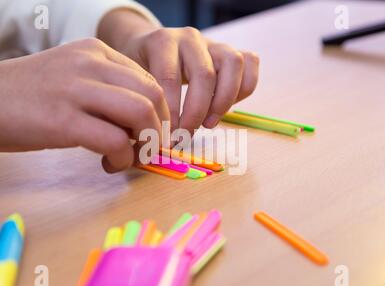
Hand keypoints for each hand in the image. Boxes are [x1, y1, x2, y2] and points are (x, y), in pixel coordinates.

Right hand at [0, 38, 169, 172]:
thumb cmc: (25, 95)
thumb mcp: (72, 80)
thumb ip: (106, 94)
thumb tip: (140, 126)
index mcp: (96, 52)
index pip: (149, 80)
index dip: (161, 113)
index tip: (154, 135)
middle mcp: (91, 64)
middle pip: (154, 94)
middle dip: (161, 129)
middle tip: (149, 150)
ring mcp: (76, 90)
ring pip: (141, 113)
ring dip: (146, 143)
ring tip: (130, 158)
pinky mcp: (62, 120)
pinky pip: (114, 139)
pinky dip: (122, 157)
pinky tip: (109, 164)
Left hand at [99, 9, 259, 133]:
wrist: (150, 47)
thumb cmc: (141, 72)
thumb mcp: (133, 83)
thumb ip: (140, 107)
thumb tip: (138, 149)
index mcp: (162, 42)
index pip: (169, 79)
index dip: (170, 113)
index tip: (166, 138)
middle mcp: (190, 38)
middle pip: (204, 75)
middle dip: (196, 113)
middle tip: (185, 136)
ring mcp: (214, 43)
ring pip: (233, 64)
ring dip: (224, 101)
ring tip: (209, 124)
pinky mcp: (231, 52)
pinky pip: (250, 63)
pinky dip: (244, 88)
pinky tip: (226, 107)